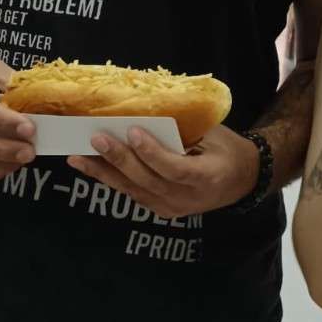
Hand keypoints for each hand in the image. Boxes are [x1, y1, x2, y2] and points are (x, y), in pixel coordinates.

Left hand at [68, 123, 260, 219]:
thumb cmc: (227, 149)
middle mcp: (188, 199)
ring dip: (103, 172)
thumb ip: (184, 129)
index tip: (132, 131)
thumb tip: (146, 111)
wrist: (243, 180)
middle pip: (147, 180)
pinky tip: (90, 167)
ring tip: (77, 157)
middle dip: (119, 159)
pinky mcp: (161, 210)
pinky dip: (110, 179)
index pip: (174, 168)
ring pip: (133, 190)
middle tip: (96, 139)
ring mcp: (173, 208)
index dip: (152, 152)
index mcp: (207, 177)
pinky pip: (132, 194)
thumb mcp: (214, 134)